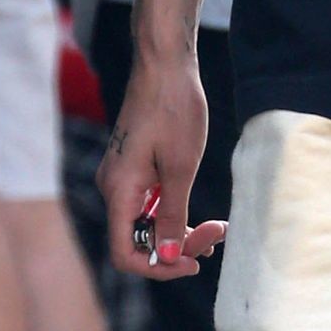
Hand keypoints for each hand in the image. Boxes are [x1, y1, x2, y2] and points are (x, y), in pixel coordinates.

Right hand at [97, 54, 225, 279]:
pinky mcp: (133, 167)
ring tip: (217, 230)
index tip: (192, 263)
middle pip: (139, 238)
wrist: (165, 63)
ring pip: (147, 222)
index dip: (157, 266)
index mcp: (118, 190)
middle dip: (177, 245)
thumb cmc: (174, 109)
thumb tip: (169, 258)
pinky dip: (173, 213)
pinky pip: (149, 203)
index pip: (125, 252)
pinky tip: (201, 218)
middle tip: (217, 236)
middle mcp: (113, 188)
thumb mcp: (181, 168)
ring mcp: (122, 177)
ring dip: (179, 231)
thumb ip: (174, 217)